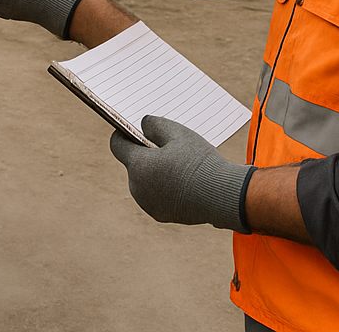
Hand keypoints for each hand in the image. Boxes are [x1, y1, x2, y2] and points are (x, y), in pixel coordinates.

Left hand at [109, 115, 253, 231]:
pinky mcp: (160, 214)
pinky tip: (184, 182)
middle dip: (146, 155)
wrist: (221, 196)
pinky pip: (155, 196)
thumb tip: (143, 124)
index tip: (133, 129)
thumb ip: (154, 124)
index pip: (117, 145)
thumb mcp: (178, 133)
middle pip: (133, 164)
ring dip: (155, 172)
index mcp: (138, 165)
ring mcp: (147, 203)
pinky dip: (164, 188)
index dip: (123, 134)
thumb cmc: (199, 162)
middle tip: (169, 148)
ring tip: (179, 165)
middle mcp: (137, 187)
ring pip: (144, 181)